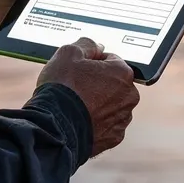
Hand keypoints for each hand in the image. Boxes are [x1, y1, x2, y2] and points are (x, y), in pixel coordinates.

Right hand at [37, 38, 139, 155]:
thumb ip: (87, 44)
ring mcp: (122, 119)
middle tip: (76, 88)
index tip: (77, 70)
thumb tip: (97, 46)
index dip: (91, 62)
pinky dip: (95, 123)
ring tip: (76, 106)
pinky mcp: (113, 138)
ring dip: (98, 104)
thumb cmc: (62, 88)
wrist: (54, 127)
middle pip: (113, 83)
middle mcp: (129, 96)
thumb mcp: (69, 53)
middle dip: (98, 84)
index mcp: (123, 73)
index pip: (110, 59)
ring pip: (110, 106)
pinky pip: (105, 125)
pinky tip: (79, 121)